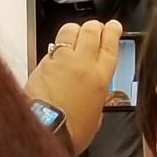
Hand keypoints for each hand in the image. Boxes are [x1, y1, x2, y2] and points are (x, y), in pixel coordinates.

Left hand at [26, 19, 122, 155]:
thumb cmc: (71, 130)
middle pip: (92, 29)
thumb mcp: (95, 115)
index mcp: (101, 76)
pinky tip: (56, 55)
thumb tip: (93, 94)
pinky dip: (56, 47)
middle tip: (95, 30)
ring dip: (74, 30)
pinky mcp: (43, 62)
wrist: (46, 131)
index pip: (110, 42)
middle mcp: (83, 63)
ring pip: (71, 29)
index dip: (113, 30)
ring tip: (74, 36)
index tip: (113, 26)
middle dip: (94, 27)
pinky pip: (52, 46)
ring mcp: (62, 60)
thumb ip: (97, 97)